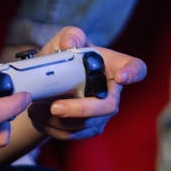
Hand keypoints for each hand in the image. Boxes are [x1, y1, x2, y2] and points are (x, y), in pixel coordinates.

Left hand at [27, 26, 146, 140]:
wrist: (48, 81)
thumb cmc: (63, 56)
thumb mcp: (63, 40)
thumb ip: (69, 36)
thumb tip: (67, 45)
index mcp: (112, 65)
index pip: (136, 68)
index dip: (133, 73)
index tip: (120, 77)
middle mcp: (112, 91)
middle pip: (108, 106)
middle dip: (81, 109)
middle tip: (54, 107)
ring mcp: (102, 113)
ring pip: (86, 124)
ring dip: (58, 120)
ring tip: (35, 108)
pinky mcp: (89, 127)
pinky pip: (73, 133)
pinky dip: (52, 128)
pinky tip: (37, 116)